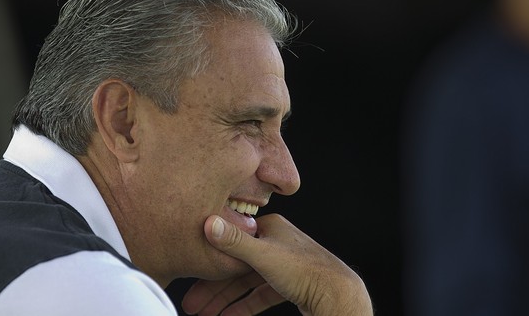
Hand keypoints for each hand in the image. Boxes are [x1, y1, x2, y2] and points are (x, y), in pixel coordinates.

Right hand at [181, 214, 372, 315]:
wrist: (338, 295)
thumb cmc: (305, 271)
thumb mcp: (263, 254)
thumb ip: (233, 242)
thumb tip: (208, 222)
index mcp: (269, 228)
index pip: (231, 245)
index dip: (209, 266)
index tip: (191, 284)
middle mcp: (276, 242)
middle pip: (236, 266)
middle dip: (213, 288)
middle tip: (192, 306)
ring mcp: (284, 263)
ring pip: (247, 282)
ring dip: (226, 299)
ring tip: (206, 314)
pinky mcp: (291, 282)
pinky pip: (261, 293)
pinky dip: (245, 305)